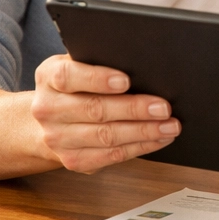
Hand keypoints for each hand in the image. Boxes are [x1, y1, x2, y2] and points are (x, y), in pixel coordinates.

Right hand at [31, 54, 179, 173]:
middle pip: (94, 109)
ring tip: (170, 125)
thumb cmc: (75, 86)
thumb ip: (99, 59)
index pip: (68, 76)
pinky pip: (111, 155)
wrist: (49, 122)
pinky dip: (139, 147)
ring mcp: (58, 138)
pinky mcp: (74, 160)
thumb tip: (140, 59)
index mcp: (49, 77)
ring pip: (106, 136)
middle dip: (134, 109)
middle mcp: (48, 109)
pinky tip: (159, 138)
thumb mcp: (78, 64)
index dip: (98, 79)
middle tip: (164, 107)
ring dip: (143, 132)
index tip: (126, 81)